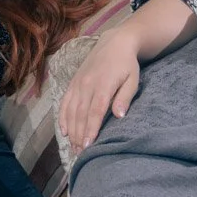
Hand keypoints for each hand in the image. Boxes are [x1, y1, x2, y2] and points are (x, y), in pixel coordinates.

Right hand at [59, 30, 144, 151]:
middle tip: (80, 154)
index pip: (95, 111)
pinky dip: (63, 118)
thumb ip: (125, 97)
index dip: (90, 129)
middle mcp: (87, 85)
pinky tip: (64, 131)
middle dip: (79, 135)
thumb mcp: (133, 79)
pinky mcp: (73, 83)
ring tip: (73, 147)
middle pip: (80, 114)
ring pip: (71, 111)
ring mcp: (78, 84)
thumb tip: (119, 115)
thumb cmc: (127, 64)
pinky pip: (64, 102)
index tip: (88, 145)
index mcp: (103, 85)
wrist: (114, 42)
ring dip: (71, 130)